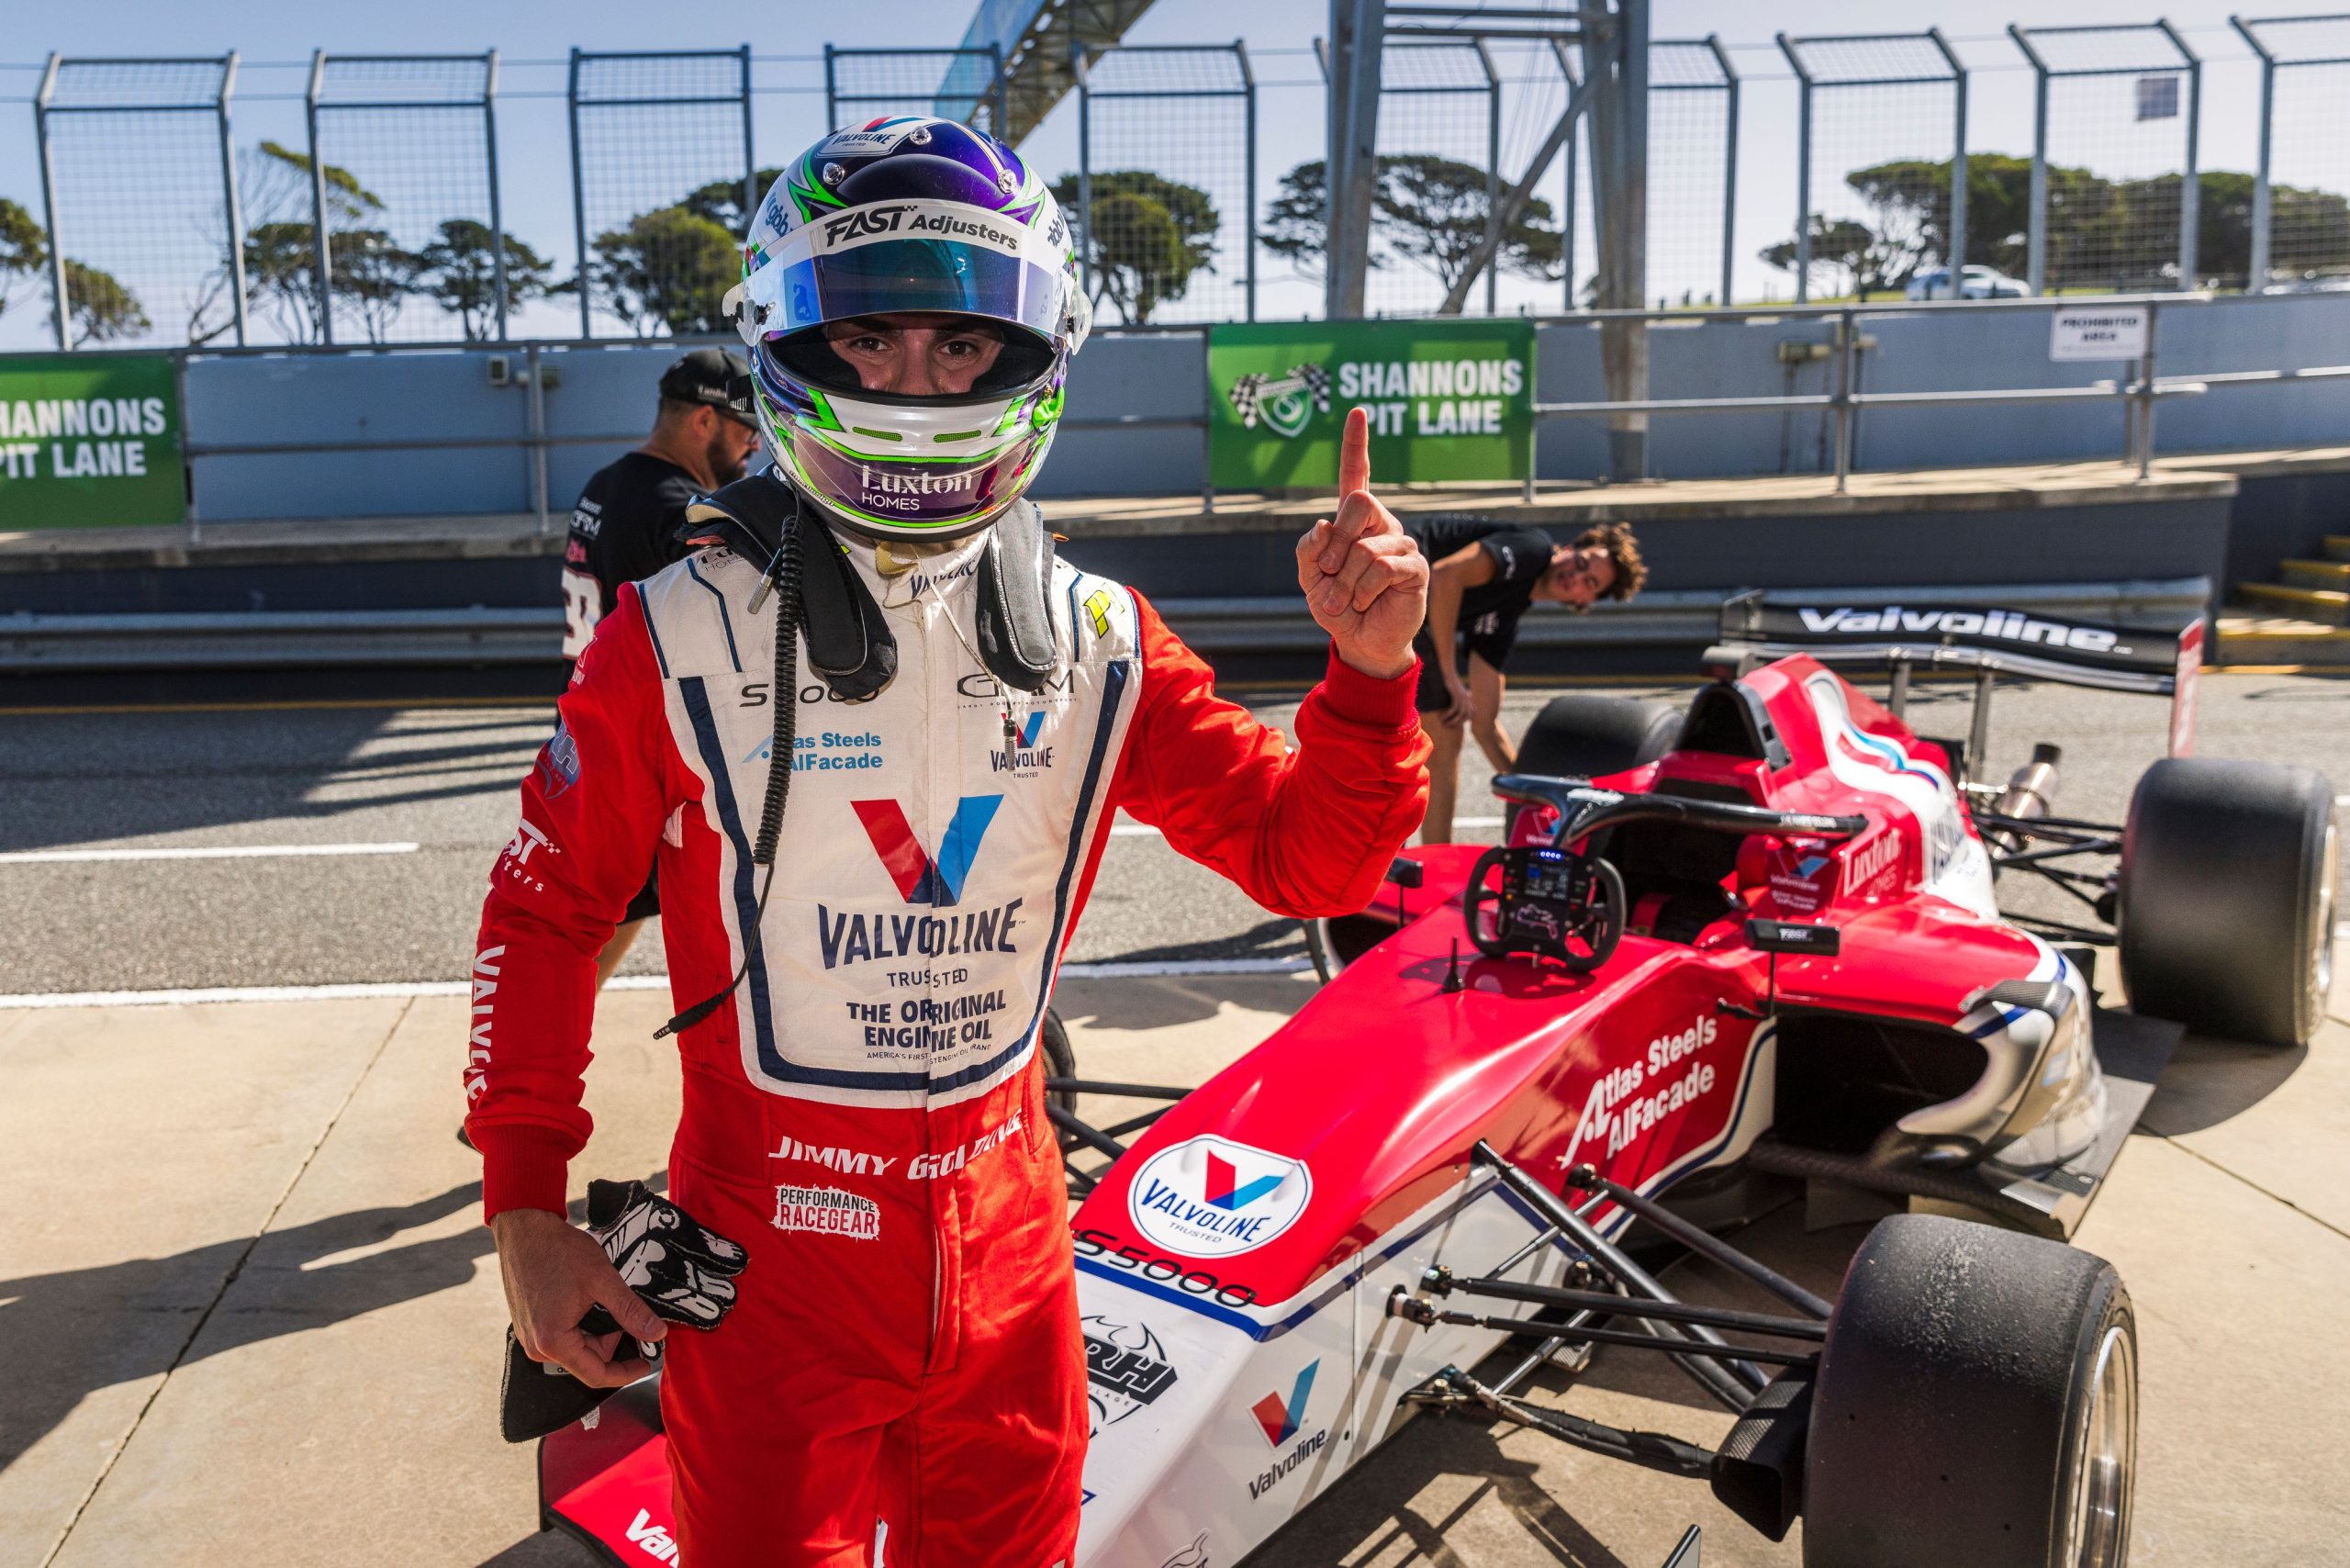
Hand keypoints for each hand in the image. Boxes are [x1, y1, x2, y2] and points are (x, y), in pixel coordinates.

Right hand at [492, 1207, 667, 1388]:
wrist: (525, 1230)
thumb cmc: (558, 1251)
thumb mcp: (602, 1280)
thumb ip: (631, 1311)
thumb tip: (657, 1334)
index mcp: (553, 1342)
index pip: (596, 1375)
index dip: (626, 1372)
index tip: (646, 1361)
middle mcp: (537, 1347)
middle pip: (588, 1359)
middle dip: (611, 1339)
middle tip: (624, 1308)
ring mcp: (530, 1337)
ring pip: (577, 1347)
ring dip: (597, 1329)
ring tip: (601, 1297)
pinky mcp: (529, 1325)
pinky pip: (563, 1336)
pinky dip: (581, 1323)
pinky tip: (587, 1300)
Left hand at [1296, 407, 1427, 680]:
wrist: (1361, 642)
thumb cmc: (1337, 605)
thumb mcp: (1310, 578)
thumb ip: (1309, 549)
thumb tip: (1324, 523)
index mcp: (1354, 521)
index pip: (1357, 475)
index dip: (1356, 444)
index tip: (1357, 411)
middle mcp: (1381, 525)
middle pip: (1358, 502)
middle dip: (1336, 543)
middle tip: (1329, 574)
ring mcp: (1401, 543)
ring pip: (1365, 548)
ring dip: (1345, 582)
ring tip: (1347, 601)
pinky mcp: (1415, 567)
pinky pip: (1383, 568)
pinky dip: (1364, 591)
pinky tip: (1367, 603)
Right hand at [1442, 677, 1472, 727]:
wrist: (1449, 674)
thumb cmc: (1451, 683)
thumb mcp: (1456, 693)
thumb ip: (1458, 700)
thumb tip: (1454, 708)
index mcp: (1468, 700)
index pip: (1471, 715)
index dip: (1465, 721)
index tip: (1456, 725)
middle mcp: (1467, 700)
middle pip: (1466, 717)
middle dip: (1457, 724)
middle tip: (1447, 726)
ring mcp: (1463, 698)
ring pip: (1460, 714)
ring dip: (1452, 721)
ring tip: (1443, 723)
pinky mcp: (1456, 696)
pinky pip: (1453, 709)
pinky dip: (1447, 714)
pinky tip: (1441, 717)